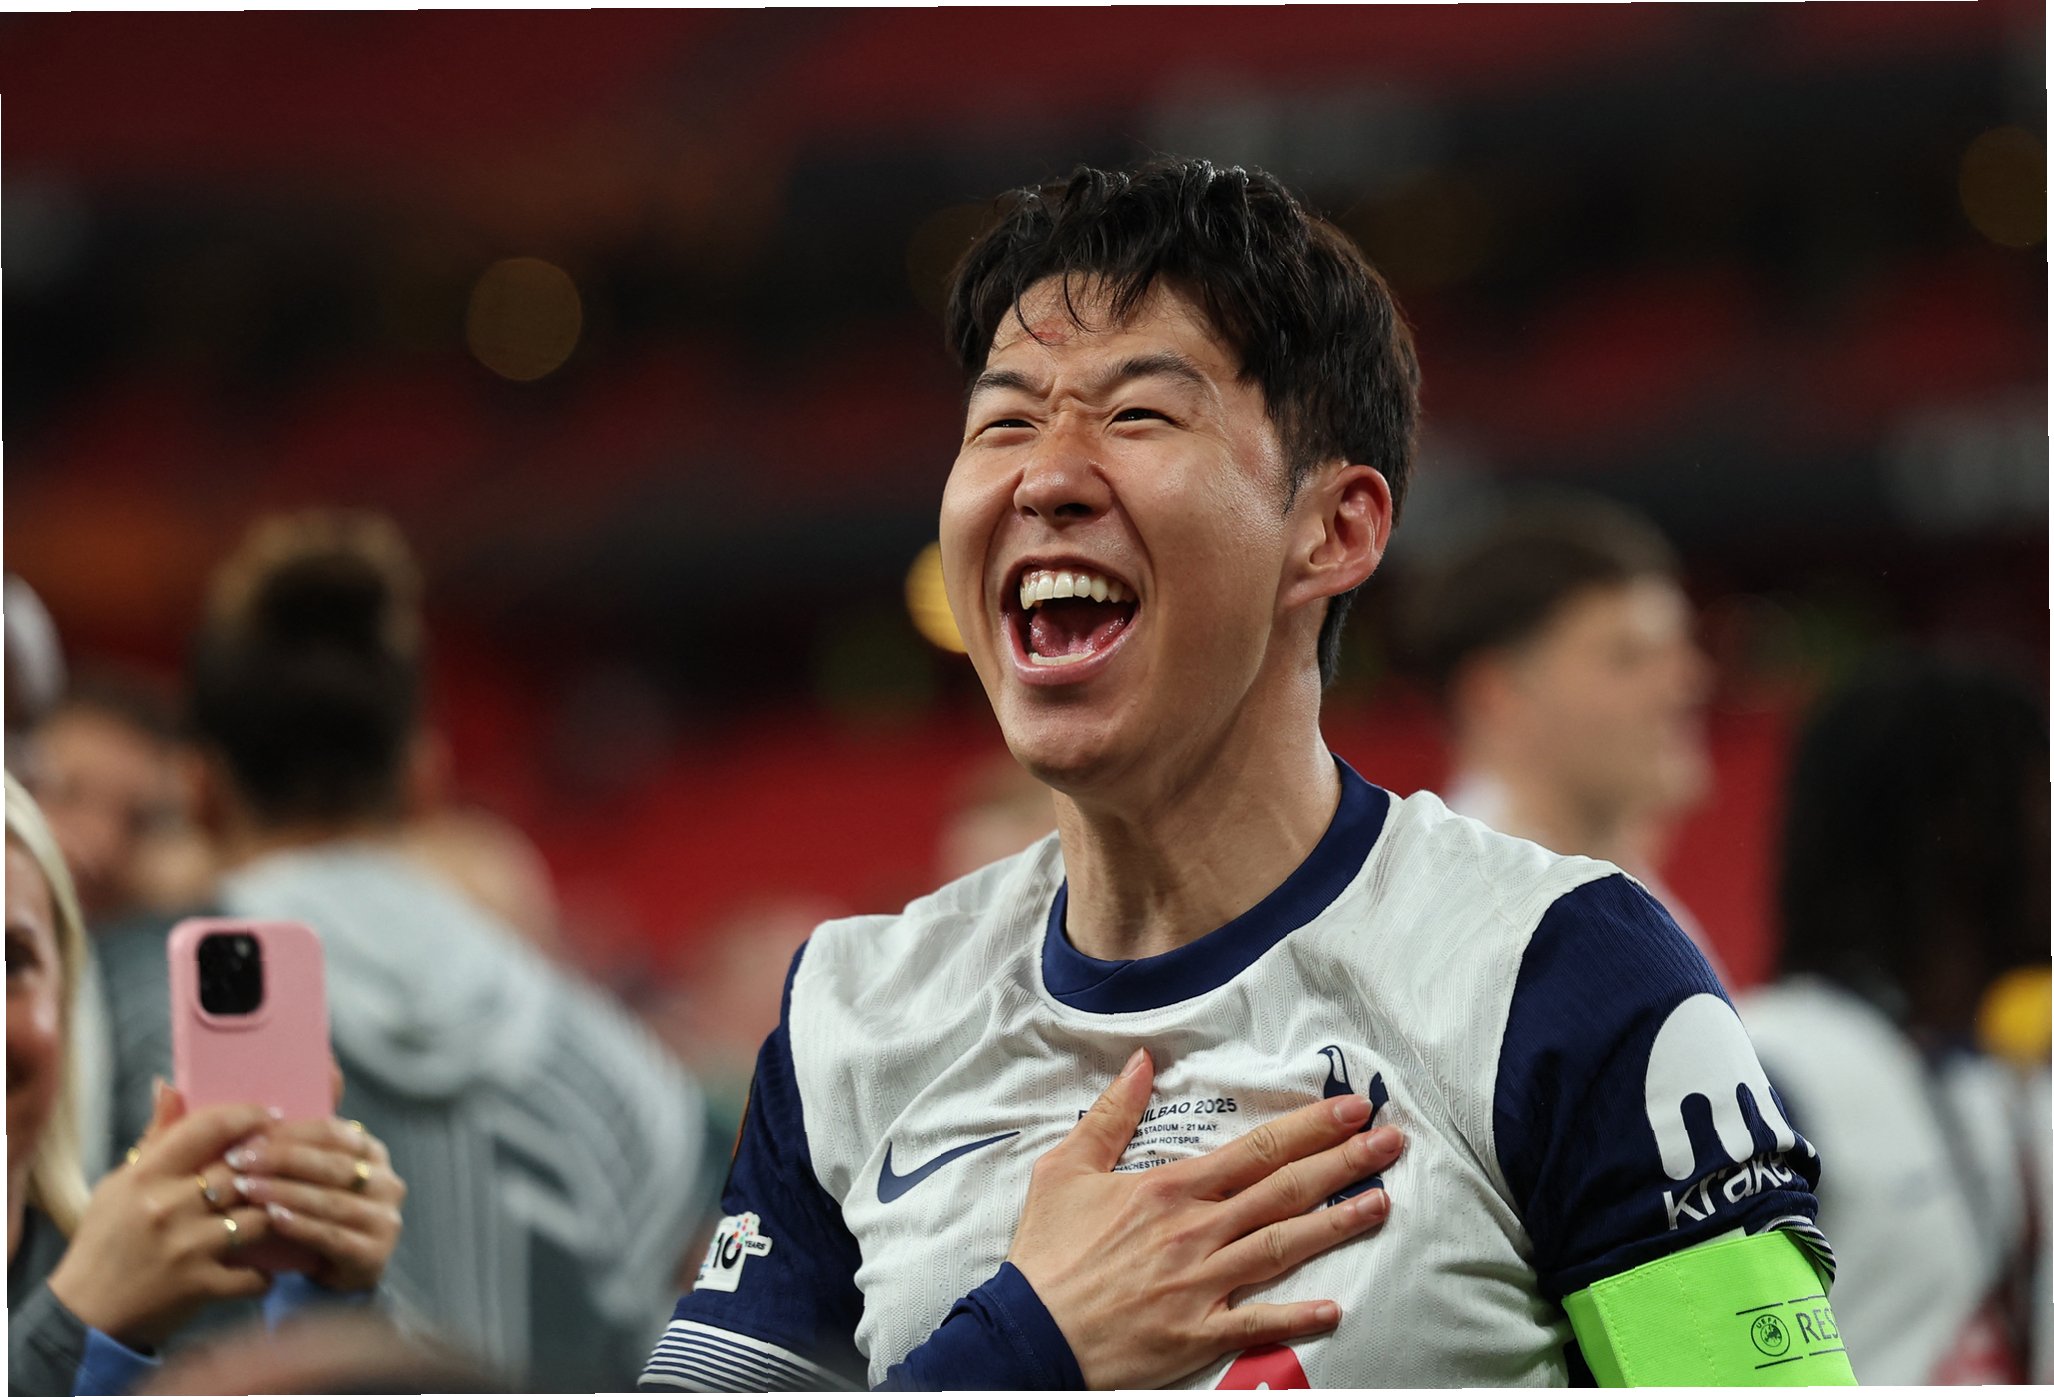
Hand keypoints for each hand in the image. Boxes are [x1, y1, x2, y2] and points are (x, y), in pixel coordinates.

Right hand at [48, 1084, 276, 1348]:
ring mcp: (186, 1248)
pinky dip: (267, 1274)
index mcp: (145, 1176)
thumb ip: (155, 1139)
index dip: (248, 1116)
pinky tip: (268, 1268)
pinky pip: (256, 1273)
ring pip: (260, 1217)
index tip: (272, 1115)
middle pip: (243, 1171)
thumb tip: (170, 1086)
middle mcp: (167, 1207)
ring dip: (277, 1218)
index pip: (208, 1128)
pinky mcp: (199, 1286)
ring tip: (286, 1214)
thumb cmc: (104, 1243)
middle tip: (295, 1163)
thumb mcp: (119, 1186)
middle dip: (274, 1167)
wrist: (82, 1316)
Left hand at [225, 1116, 404, 1293]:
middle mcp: (387, 1183)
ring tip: (246, 1189)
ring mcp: (385, 1220)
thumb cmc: (314, 1215)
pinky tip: (272, 1219)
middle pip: (332, 1165)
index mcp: (373, 1154)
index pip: (334, 1133)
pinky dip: (301, 1226)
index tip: (247, 1138)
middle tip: (239, 1162)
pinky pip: (332, 1236)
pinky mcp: (374, 1255)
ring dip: (285, 1193)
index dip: (290, 1133)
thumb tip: (268, 1106)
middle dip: (282, 1161)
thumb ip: (300, 1143)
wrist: (333, 1273)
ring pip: (330, 1200)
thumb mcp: (312, 1177)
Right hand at [1007, 1049, 1402, 1388]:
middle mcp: (1197, 1231)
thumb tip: (1140, 1061)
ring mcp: (1203, 1284)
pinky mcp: (1199, 1333)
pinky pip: (1259, 1323)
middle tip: (1389, 1142)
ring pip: (1284, 1246)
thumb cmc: (1045, 1254)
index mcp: (1170, 1189)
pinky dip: (1299, 1316)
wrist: (1027, 1334)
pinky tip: (1336, 1306)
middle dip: (1342, 1162)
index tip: (1350, 1108)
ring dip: (1337, 1223)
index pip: (1255, 1149)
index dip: (1309, 1127)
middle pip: (1283, 1189)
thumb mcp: (1065, 1170)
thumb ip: (1110, 1115)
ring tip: (1382, 1203)